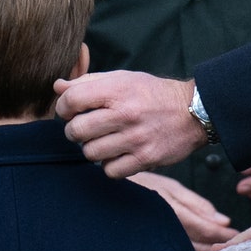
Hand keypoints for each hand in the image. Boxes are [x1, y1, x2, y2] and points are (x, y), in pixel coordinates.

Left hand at [54, 71, 202, 178]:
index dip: (63, 107)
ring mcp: (136, 139)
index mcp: (117, 90)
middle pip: (76, 131)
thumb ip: (88, 82)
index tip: (69, 111)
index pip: (71, 100)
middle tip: (83, 129)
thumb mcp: (122, 79)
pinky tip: (116, 154)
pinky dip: (109, 165)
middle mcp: (125, 114)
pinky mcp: (146, 159)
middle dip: (74, 131)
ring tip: (102, 141)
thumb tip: (57, 87)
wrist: (193, 110)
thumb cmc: (152, 93)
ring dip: (91, 148)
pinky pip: (110, 171)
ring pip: (90, 153)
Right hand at [129, 171, 237, 250]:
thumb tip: (223, 221)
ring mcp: (153, 237)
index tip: (234, 235)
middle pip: (195, 243)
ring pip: (185, 250)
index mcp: (168, 207)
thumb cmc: (138, 185)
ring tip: (218, 250)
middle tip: (232, 247)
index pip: (201, 227)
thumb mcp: (170, 187)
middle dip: (214, 246)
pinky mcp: (148, 244)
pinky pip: (173, 250)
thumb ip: (196, 204)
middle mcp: (161, 224)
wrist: (103, 195)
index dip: (220, 234)